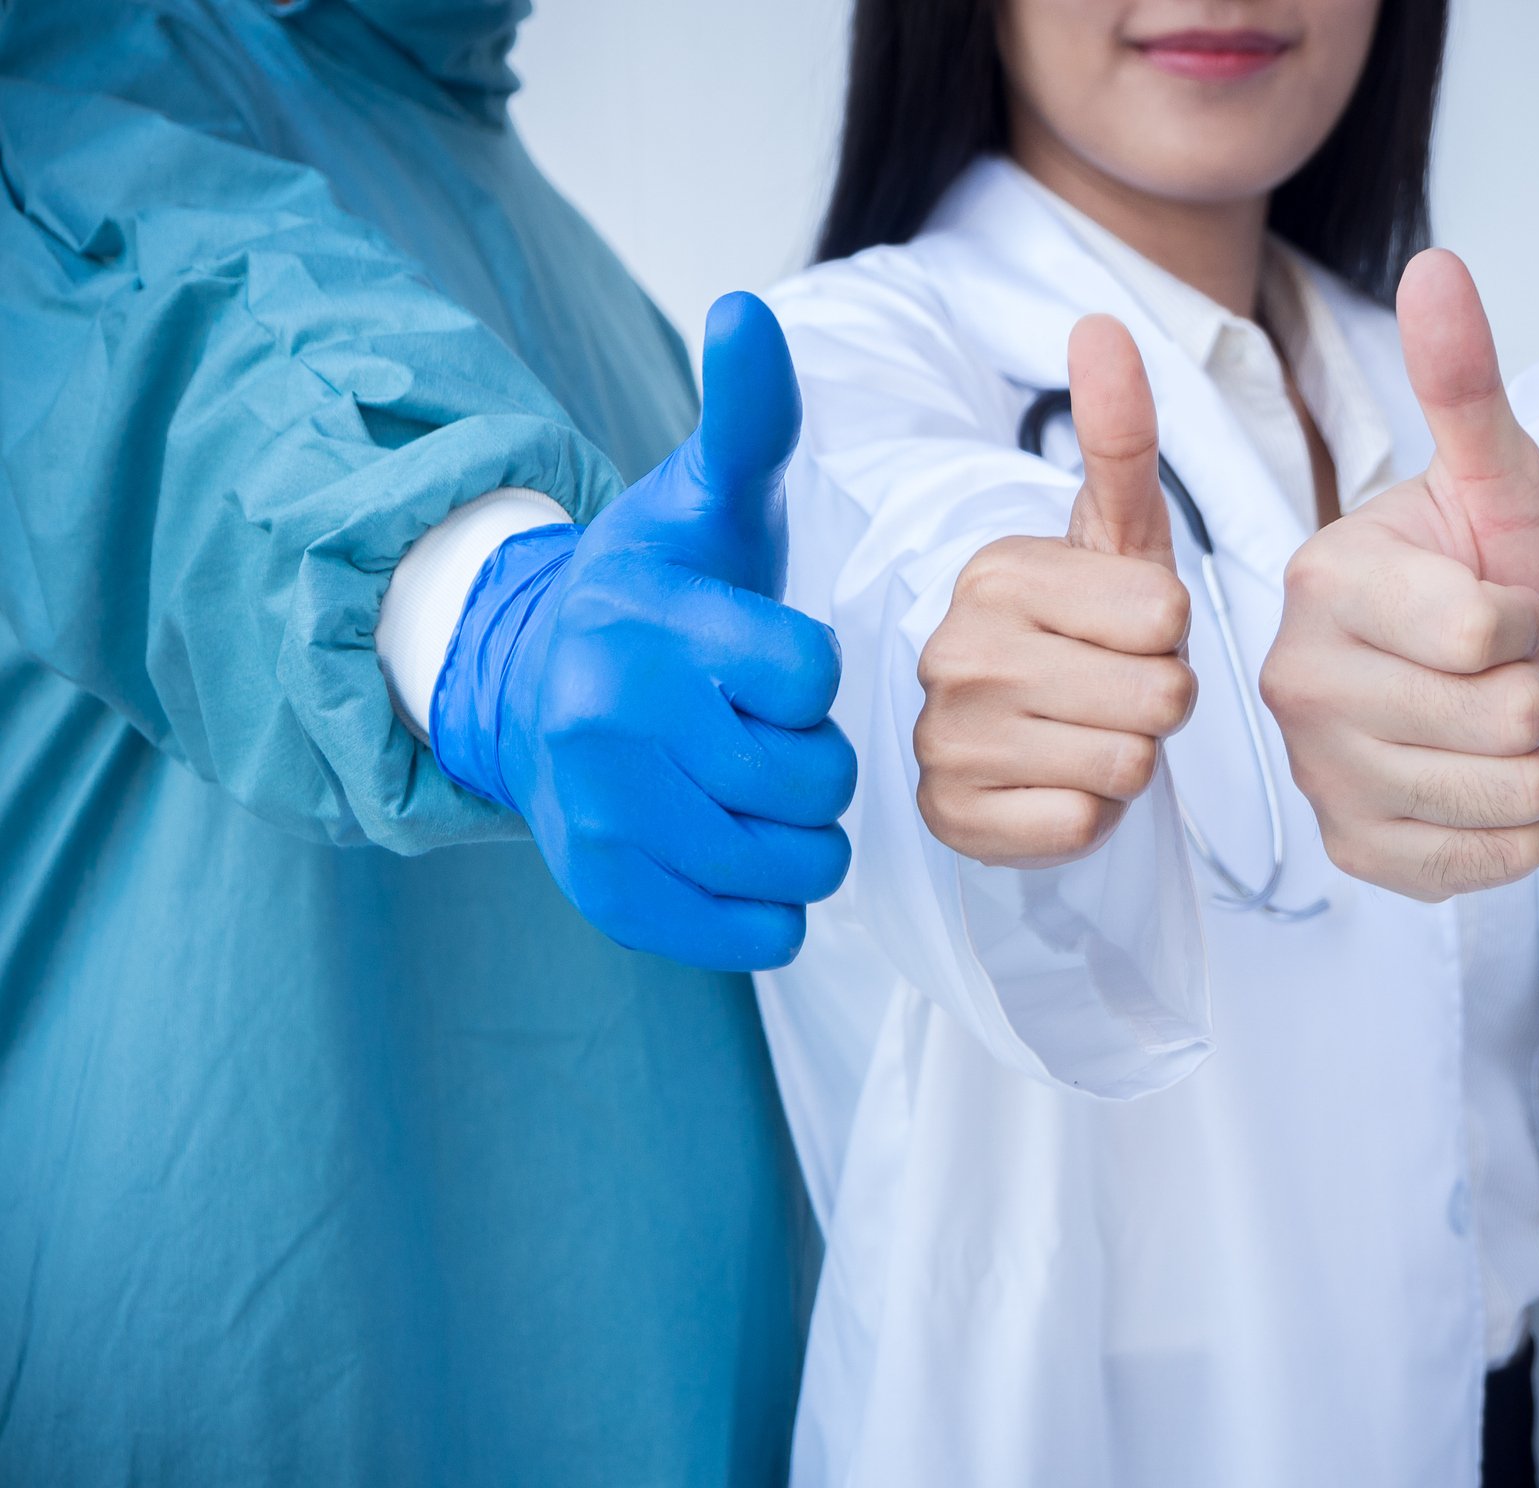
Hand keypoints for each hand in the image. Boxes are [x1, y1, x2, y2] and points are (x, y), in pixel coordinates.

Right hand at [430, 292, 857, 969]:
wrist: (533, 686)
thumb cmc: (656, 594)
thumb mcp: (705, 500)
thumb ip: (747, 416)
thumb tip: (748, 308)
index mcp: (653, 629)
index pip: (813, 677)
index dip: (811, 674)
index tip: (769, 663)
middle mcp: (612, 729)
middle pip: (816, 780)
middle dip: (815, 759)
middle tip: (764, 731)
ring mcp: (604, 822)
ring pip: (800, 867)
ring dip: (802, 834)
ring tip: (753, 790)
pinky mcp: (608, 897)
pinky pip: (757, 937)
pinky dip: (771, 905)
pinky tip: (737, 850)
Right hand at [914, 315, 1196, 867]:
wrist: (1022, 741)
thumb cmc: (1087, 635)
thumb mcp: (1116, 538)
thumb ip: (1119, 437)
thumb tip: (1102, 323)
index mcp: (996, 573)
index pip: (1167, 616)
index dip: (1170, 637)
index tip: (1126, 637)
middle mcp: (956, 652)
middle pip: (1159, 697)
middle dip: (1159, 704)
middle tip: (1114, 694)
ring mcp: (945, 741)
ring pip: (1129, 764)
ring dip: (1128, 762)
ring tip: (1087, 737)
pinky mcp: (952, 818)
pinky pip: (1082, 825)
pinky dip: (1088, 817)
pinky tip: (1054, 786)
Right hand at [1260, 250, 1538, 900]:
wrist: (1495, 671)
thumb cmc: (1496, 569)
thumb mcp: (1501, 480)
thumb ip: (1466, 386)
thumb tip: (1436, 268)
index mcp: (1321, 582)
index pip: (1481, 633)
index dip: (1522, 620)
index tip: (1492, 604)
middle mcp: (1295, 682)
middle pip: (1499, 719)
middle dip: (1531, 692)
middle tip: (1494, 671)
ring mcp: (1318, 773)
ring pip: (1503, 794)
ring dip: (1529, 760)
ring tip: (1488, 723)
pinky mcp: (1351, 847)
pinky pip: (1488, 862)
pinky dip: (1517, 829)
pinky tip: (1483, 782)